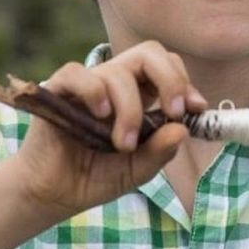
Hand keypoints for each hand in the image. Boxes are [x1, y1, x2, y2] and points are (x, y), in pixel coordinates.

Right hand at [10, 41, 208, 216]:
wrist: (52, 195)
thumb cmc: (94, 177)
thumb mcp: (136, 171)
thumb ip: (159, 152)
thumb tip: (182, 129)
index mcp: (138, 96)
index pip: (166, 66)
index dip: (184, 82)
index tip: (195, 108)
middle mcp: (114, 84)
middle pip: (149, 53)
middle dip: (170, 79)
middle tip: (174, 111)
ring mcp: (87, 85)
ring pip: (118, 71)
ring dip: (130, 108)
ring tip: (123, 145)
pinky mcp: (57, 92)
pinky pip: (76, 73)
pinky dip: (94, 91)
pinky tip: (101, 115)